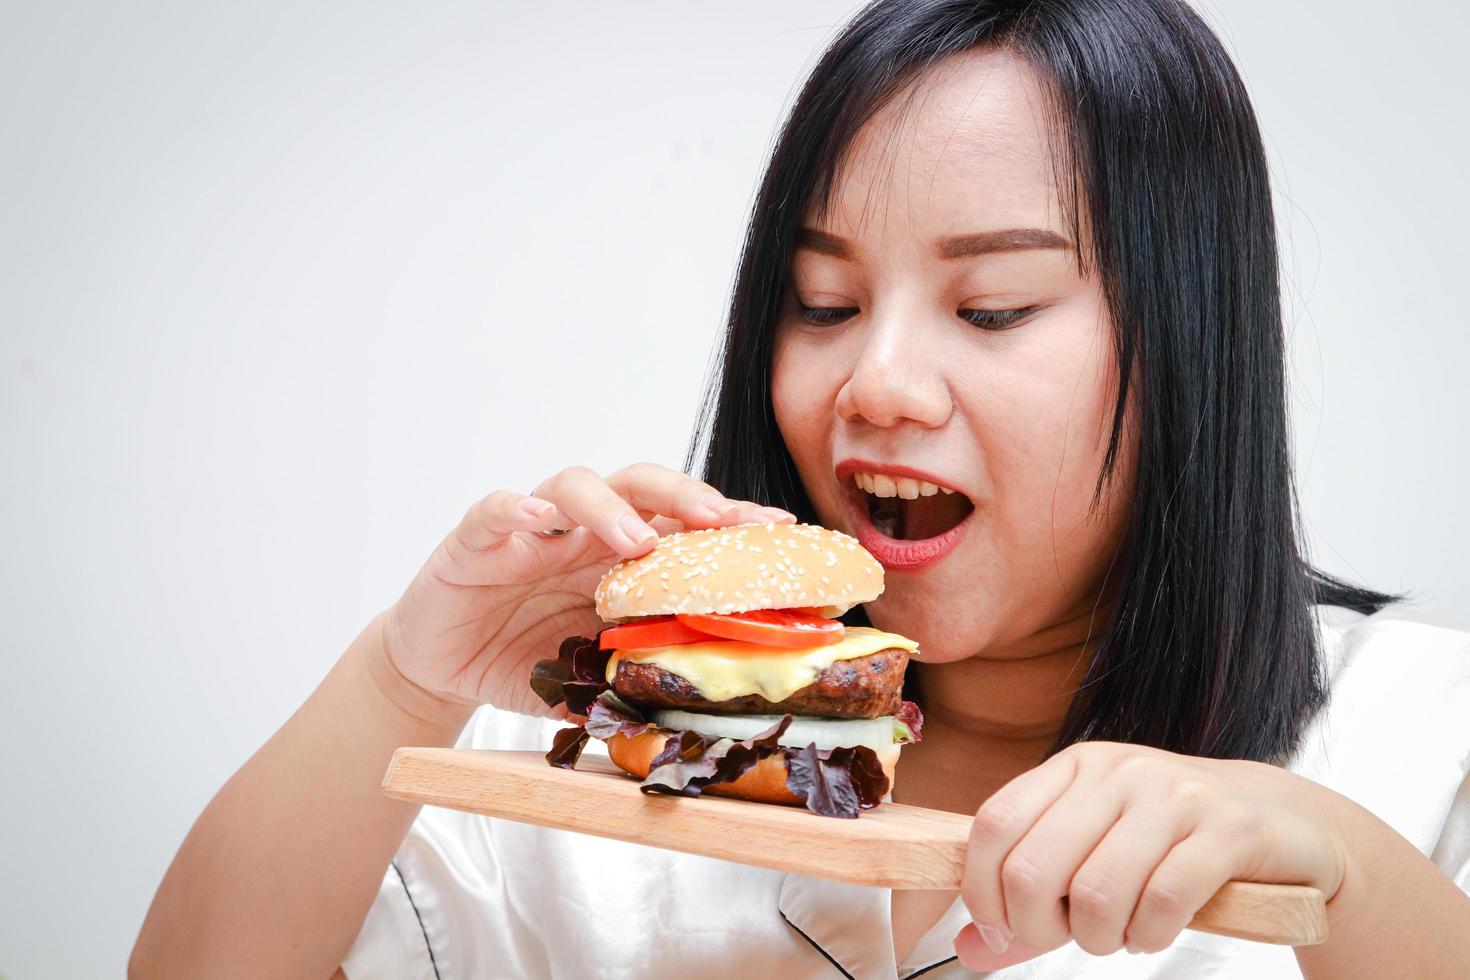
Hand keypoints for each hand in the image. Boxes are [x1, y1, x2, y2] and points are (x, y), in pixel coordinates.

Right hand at [378, 462, 792, 719]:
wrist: (441, 667)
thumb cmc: (524, 659)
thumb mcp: (589, 677)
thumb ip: (635, 683)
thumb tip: (699, 717)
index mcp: (619, 558)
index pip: (682, 525)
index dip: (730, 522)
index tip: (779, 529)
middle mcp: (583, 531)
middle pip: (642, 486)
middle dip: (686, 496)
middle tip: (722, 519)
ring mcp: (532, 529)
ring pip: (577, 485)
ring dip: (613, 507)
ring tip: (637, 540)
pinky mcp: (476, 538)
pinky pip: (498, 509)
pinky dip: (519, 508)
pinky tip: (540, 520)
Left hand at [954, 741, 1353, 968]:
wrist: (1284, 823)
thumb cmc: (1169, 845)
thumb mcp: (1093, 855)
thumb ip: (1029, 904)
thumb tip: (967, 950)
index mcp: (1074, 768)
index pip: (994, 826)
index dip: (983, 892)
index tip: (1005, 929)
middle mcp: (1116, 771)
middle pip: (1033, 868)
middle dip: (1040, 928)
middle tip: (1071, 938)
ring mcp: (1173, 795)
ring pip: (1097, 893)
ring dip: (1101, 940)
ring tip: (1122, 935)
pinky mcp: (1227, 828)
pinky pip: (1164, 900)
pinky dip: (1152, 936)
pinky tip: (1157, 930)